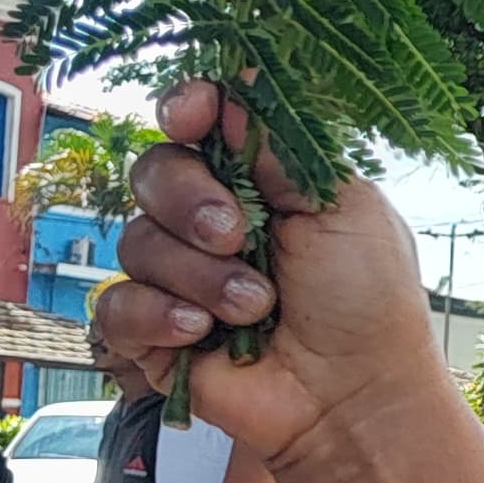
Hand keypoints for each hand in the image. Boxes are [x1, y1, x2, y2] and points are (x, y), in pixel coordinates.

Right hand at [94, 77, 453, 478]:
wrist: (356, 396)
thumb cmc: (368, 302)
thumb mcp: (343, 205)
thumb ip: (284, 145)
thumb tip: (235, 86)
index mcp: (260, 182)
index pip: (198, 122)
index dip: (185, 109)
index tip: (190, 116)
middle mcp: (212, 222)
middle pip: (153, 171)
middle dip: (190, 200)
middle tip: (237, 236)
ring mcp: (179, 277)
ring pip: (137, 241)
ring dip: (198, 276)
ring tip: (254, 310)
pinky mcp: (153, 332)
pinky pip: (115, 304)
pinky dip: (157, 317)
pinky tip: (200, 335)